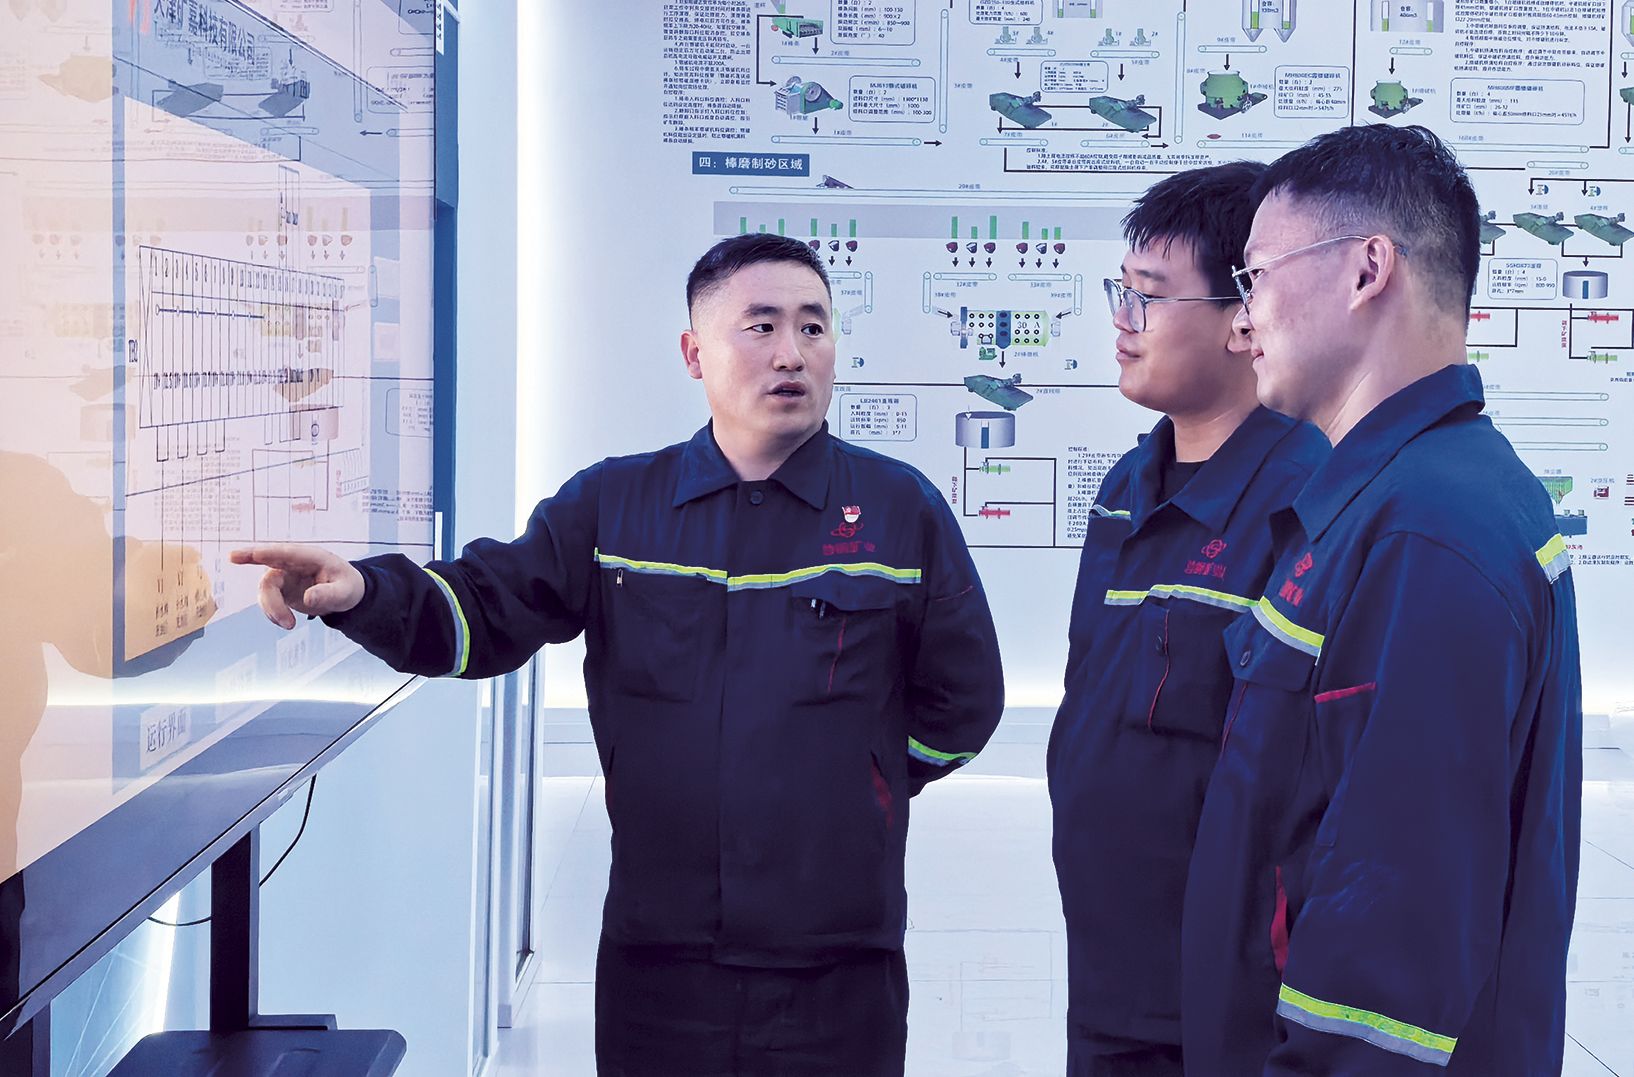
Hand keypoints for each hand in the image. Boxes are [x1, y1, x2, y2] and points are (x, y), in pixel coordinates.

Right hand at [229, 544, 364, 629]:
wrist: (344, 595)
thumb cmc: (347, 586)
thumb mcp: (345, 592)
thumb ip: (328, 594)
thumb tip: (308, 599)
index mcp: (311, 557)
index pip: (286, 552)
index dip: (266, 552)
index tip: (246, 554)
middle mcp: (293, 563)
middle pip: (267, 561)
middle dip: (248, 559)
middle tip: (233, 558)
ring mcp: (284, 575)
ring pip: (266, 588)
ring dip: (271, 608)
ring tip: (289, 625)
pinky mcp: (280, 589)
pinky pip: (268, 600)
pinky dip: (272, 613)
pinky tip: (286, 622)